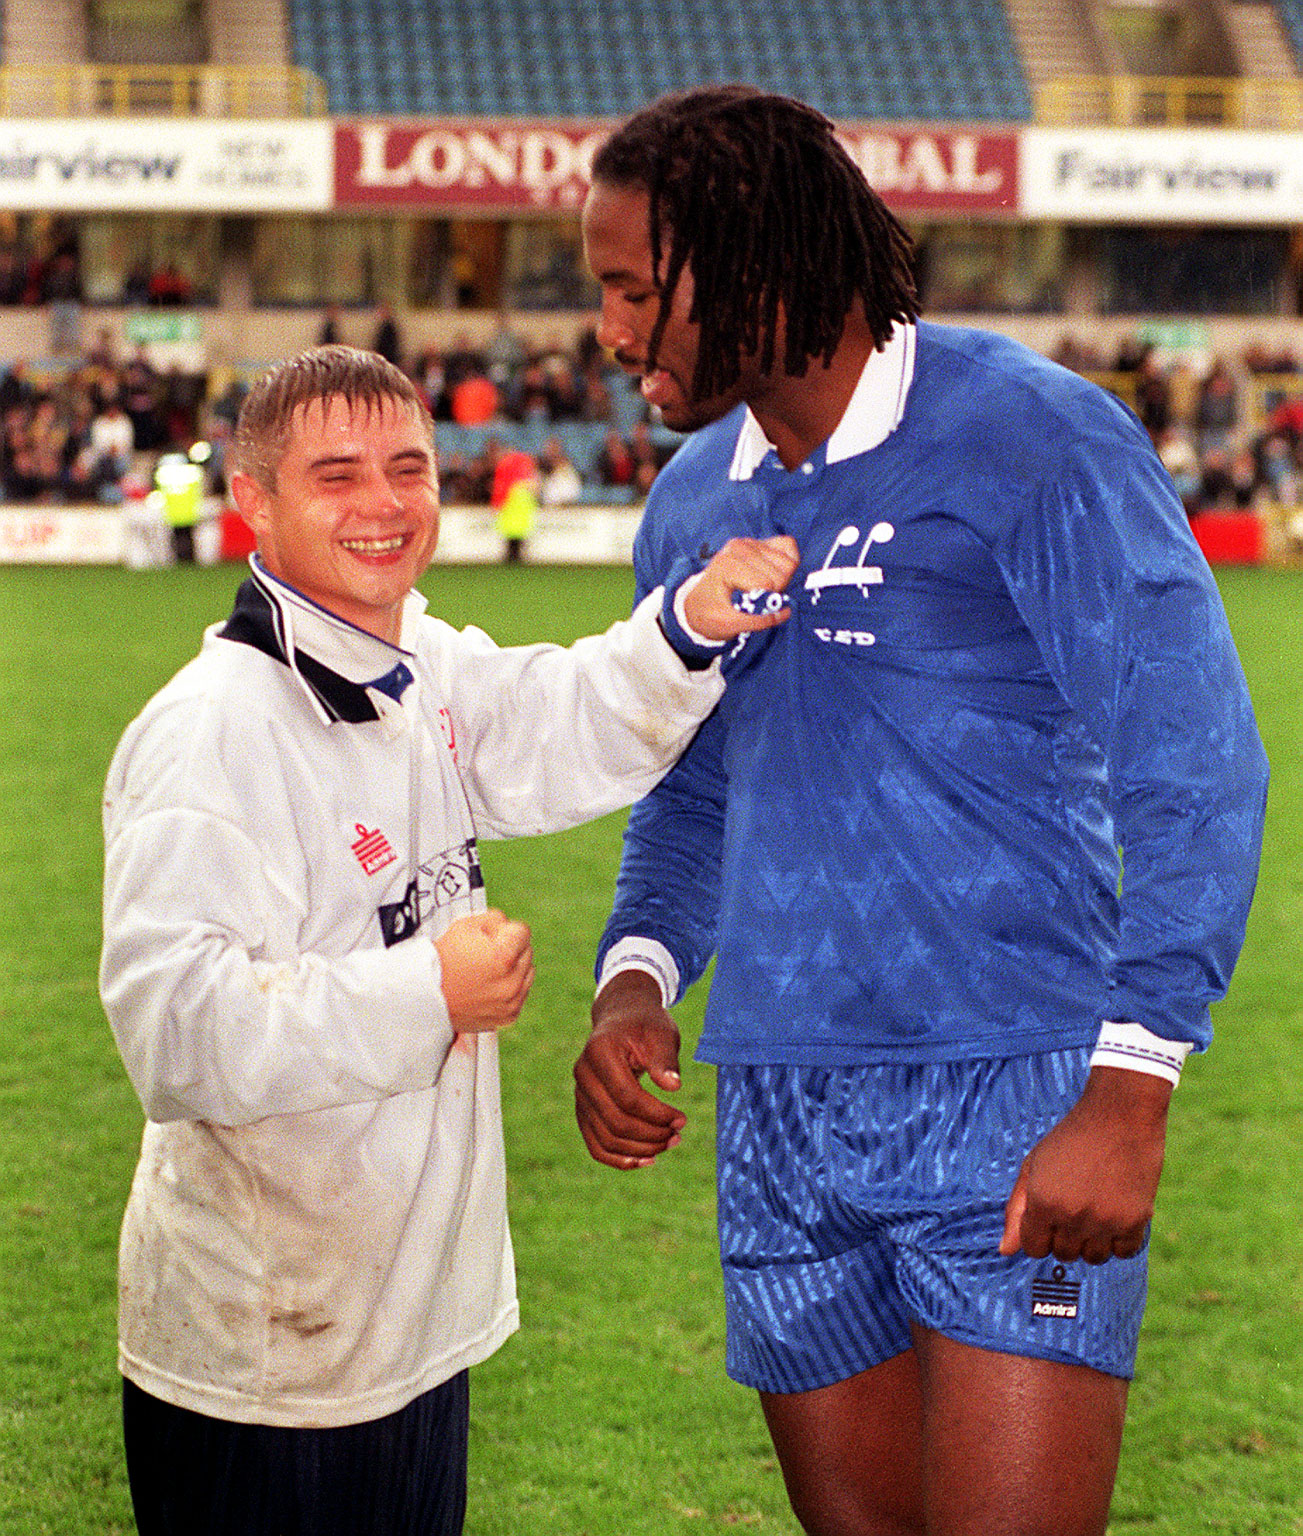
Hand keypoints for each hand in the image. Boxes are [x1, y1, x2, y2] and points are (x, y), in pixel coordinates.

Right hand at [435, 909, 533, 1032]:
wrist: (425, 996)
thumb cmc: (443, 959)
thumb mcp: (465, 926)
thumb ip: (495, 920)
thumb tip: (507, 926)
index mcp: (504, 957)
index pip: (523, 931)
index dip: (504, 929)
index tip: (490, 936)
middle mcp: (511, 983)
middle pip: (527, 951)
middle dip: (511, 948)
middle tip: (484, 953)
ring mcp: (511, 1002)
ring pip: (527, 973)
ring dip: (514, 969)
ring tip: (486, 971)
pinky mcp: (508, 1016)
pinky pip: (520, 994)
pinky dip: (509, 989)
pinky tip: (487, 986)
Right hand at [574, 969, 686, 1168]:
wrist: (623, 1019)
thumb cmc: (645, 1025)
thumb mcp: (661, 1032)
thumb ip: (665, 1058)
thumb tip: (673, 1086)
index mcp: (599, 1052)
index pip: (626, 1096)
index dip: (656, 1114)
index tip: (682, 1118)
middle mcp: (583, 1075)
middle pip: (615, 1121)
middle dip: (651, 1134)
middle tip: (678, 1132)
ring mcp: (580, 1095)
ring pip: (605, 1138)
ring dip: (640, 1149)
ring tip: (670, 1143)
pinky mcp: (584, 1110)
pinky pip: (596, 1144)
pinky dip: (619, 1158)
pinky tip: (647, 1160)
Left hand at [682, 535, 800, 640]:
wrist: (698, 602)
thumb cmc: (709, 614)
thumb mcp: (726, 625)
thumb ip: (756, 621)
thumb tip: (785, 612)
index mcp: (727, 565)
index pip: (768, 584)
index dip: (768, 602)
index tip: (753, 607)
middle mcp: (739, 547)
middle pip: (783, 573)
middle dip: (776, 591)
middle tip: (759, 598)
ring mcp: (751, 542)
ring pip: (789, 562)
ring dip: (783, 580)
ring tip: (764, 588)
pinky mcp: (761, 542)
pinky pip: (789, 546)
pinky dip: (789, 563)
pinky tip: (774, 574)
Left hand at [1000, 1066, 1171, 1264]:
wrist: (1119, 1116)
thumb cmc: (1070, 1140)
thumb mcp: (1033, 1166)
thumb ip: (1016, 1209)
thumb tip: (1005, 1251)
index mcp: (1042, 1203)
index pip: (1034, 1248)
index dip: (1040, 1233)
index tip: (1050, 1212)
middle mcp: (1072, 1217)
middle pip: (1063, 1255)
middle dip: (1064, 1235)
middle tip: (1074, 1203)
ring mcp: (1105, 1221)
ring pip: (1093, 1258)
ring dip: (1092, 1242)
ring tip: (1094, 1210)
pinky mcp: (1135, 1220)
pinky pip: (1123, 1252)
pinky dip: (1119, 1240)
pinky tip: (1115, 1213)